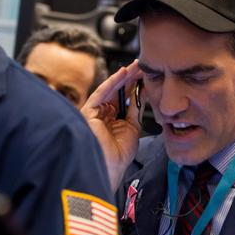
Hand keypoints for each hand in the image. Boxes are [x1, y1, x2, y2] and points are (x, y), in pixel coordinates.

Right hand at [81, 61, 143, 189]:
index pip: (124, 98)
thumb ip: (135, 110)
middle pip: (117, 91)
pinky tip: (122, 73)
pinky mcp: (88, 111)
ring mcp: (95, 112)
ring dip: (124, 77)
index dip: (135, 87)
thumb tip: (142, 94)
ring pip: (110, 90)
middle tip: (142, 66)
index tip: (146, 76)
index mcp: (112, 120)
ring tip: (136, 66)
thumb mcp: (133, 128)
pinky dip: (112, 82)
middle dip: (130, 78)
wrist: (110, 168)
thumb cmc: (119, 155)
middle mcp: (102, 114)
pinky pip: (101, 93)